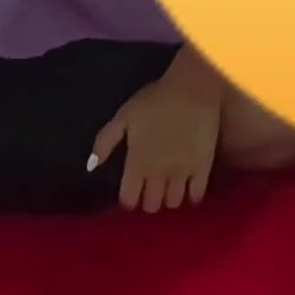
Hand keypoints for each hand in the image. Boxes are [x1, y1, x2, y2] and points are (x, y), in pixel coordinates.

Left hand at [90, 47, 224, 212]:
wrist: (192, 89)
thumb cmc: (155, 100)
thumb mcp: (123, 117)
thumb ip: (105, 142)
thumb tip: (92, 167)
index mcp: (137, 162)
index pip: (128, 199)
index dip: (128, 199)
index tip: (130, 193)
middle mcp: (158, 174)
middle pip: (151, 205)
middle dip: (148, 201)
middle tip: (150, 189)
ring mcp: (182, 173)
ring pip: (173, 203)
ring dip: (168, 198)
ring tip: (169, 187)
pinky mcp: (203, 168)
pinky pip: (196, 195)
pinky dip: (191, 195)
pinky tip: (189, 186)